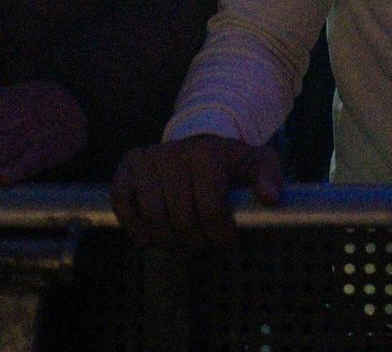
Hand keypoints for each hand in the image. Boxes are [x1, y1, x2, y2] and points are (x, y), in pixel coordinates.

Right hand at [111, 133, 282, 249]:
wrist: (195, 147)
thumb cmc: (226, 163)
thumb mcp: (254, 162)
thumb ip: (268, 175)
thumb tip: (269, 198)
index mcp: (206, 153)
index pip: (210, 208)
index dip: (219, 234)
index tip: (227, 240)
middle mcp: (173, 153)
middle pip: (181, 218)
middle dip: (196, 241)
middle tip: (204, 244)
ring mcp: (147, 160)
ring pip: (152, 216)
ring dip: (167, 240)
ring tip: (182, 243)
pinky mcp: (126, 168)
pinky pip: (121, 203)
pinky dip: (133, 226)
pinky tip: (149, 237)